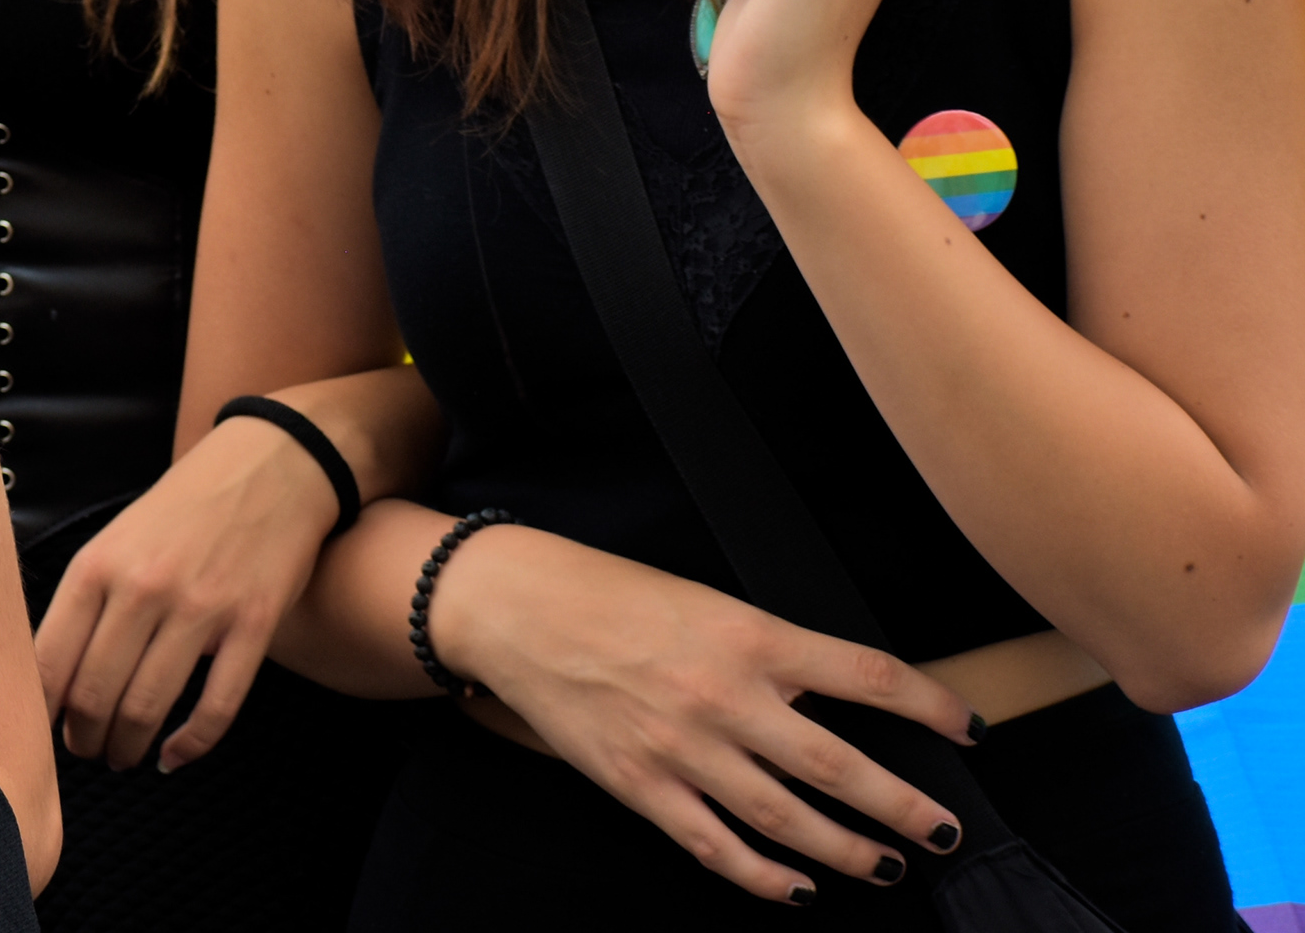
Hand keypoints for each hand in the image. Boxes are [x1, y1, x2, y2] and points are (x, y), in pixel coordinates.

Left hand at [36, 413, 334, 769]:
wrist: (269, 465)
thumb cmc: (184, 507)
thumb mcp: (116, 537)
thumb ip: (86, 597)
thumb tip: (50, 670)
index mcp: (98, 565)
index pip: (50, 659)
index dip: (41, 711)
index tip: (40, 731)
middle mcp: (143, 587)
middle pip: (95, 693)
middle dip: (83, 737)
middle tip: (85, 750)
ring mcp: (200, 608)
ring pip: (147, 706)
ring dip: (127, 746)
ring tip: (122, 756)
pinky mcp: (252, 625)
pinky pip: (216, 707)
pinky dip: (190, 745)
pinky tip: (173, 756)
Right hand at [427, 521, 976, 903]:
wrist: (515, 608)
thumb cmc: (607, 593)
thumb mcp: (706, 602)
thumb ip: (770, 653)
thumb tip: (835, 698)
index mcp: (748, 636)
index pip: (867, 676)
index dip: (931, 705)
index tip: (968, 729)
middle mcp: (723, 696)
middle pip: (841, 766)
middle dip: (905, 807)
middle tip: (943, 830)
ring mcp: (682, 747)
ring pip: (788, 819)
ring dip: (847, 852)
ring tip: (884, 866)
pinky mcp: (641, 784)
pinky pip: (717, 847)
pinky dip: (765, 878)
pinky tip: (796, 888)